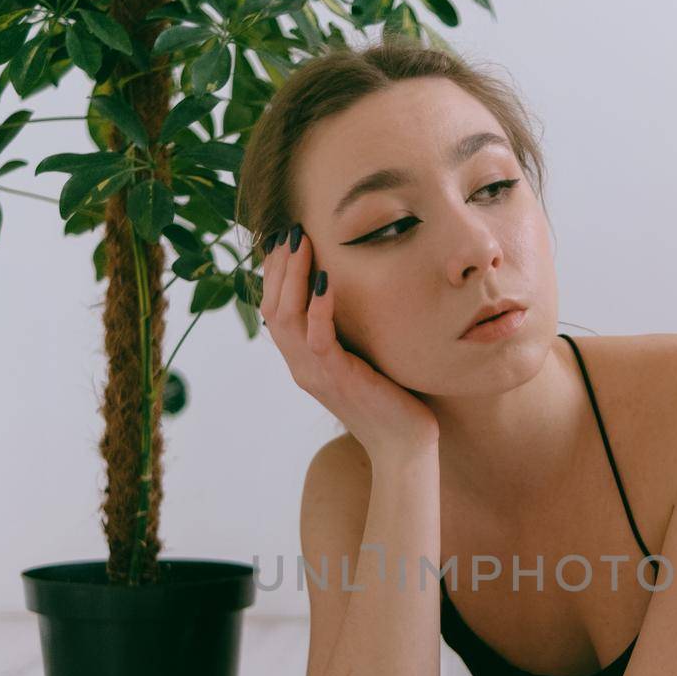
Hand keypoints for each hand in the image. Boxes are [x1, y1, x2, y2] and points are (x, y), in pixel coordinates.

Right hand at [260, 226, 440, 459]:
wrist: (404, 446)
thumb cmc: (390, 400)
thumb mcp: (361, 359)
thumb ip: (346, 332)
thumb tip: (347, 294)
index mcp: (303, 361)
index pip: (274, 309)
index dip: (275, 273)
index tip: (285, 238)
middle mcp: (301, 367)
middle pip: (272, 308)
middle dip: (280, 265)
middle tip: (290, 229)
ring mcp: (315, 374)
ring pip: (287, 318)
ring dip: (294, 275)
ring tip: (302, 241)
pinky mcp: (338, 379)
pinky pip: (319, 339)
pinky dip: (320, 308)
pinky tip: (327, 282)